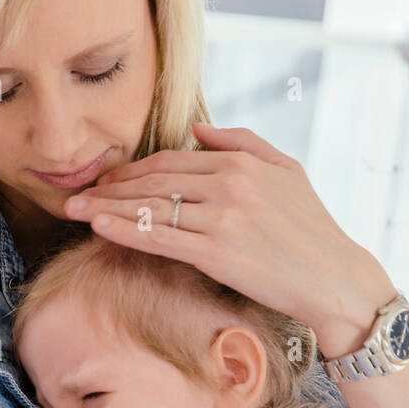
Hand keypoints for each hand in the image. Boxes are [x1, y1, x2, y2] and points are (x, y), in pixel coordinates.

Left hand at [63, 123, 393, 354]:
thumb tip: (199, 128)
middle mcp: (229, 183)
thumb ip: (244, 142)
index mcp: (241, 162)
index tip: (106, 180)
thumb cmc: (313, 231)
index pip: (171, 160)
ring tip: (74, 209)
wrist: (334, 279)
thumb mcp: (287, 172)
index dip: (132, 170)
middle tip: (77, 193)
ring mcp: (222, 217)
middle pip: (153, 179)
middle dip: (110, 186)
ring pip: (151, 206)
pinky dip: (125, 229)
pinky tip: (98, 226)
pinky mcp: (218, 253)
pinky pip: (160, 237)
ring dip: (106, 207)